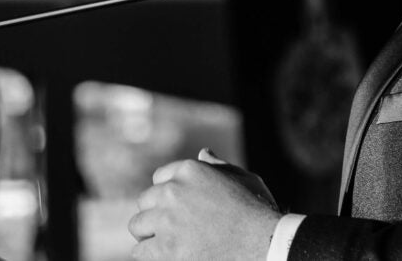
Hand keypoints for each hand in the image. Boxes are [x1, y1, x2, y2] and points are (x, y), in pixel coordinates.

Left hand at [128, 149, 281, 259]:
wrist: (264, 243)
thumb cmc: (258, 211)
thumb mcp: (243, 179)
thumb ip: (219, 166)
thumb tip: (203, 152)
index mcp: (191, 169)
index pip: (160, 178)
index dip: (168, 194)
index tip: (178, 209)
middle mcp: (174, 191)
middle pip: (145, 201)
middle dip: (156, 214)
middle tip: (172, 229)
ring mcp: (167, 220)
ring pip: (137, 226)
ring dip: (150, 235)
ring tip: (168, 244)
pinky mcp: (164, 250)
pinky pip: (139, 252)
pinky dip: (150, 256)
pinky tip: (166, 257)